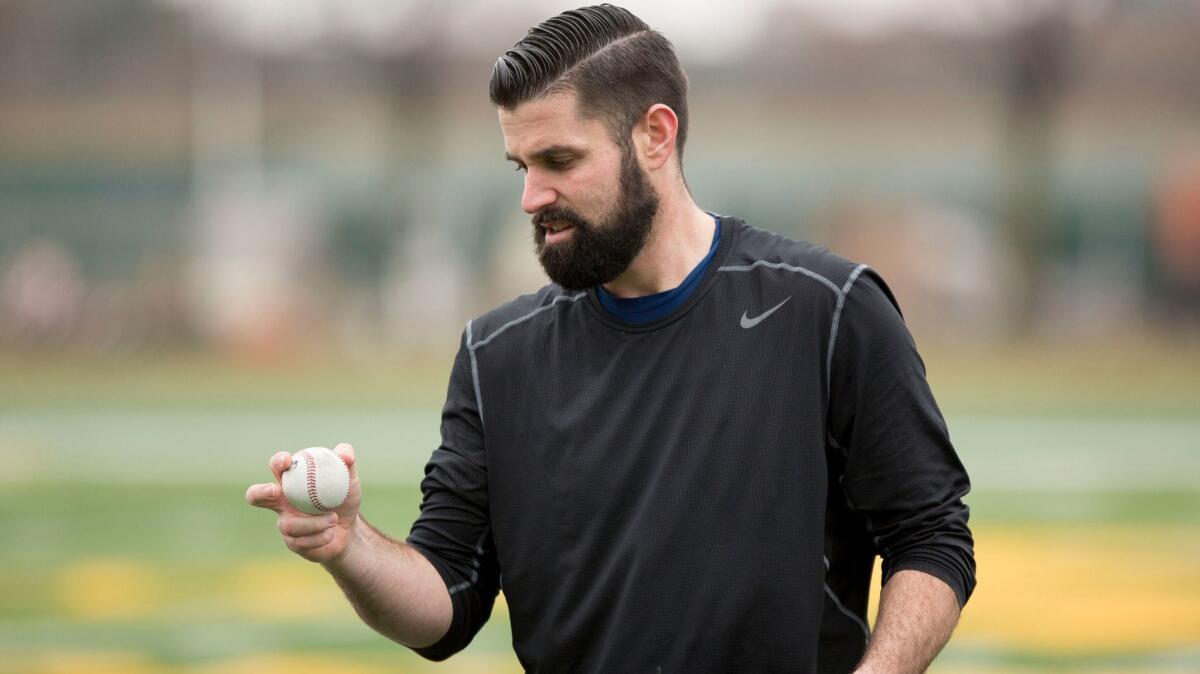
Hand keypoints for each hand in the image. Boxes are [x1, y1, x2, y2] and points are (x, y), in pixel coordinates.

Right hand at [245, 442, 362, 563]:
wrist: (350, 529)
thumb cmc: (343, 497)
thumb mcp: (350, 477)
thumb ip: (347, 460)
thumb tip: (346, 456)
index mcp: (292, 480)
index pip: (277, 466)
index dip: (278, 462)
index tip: (287, 462)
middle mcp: (282, 501)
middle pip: (255, 496)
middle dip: (260, 492)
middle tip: (275, 491)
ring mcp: (285, 523)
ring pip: (288, 525)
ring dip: (314, 523)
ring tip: (333, 519)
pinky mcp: (292, 542)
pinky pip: (301, 542)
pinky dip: (320, 537)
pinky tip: (330, 534)